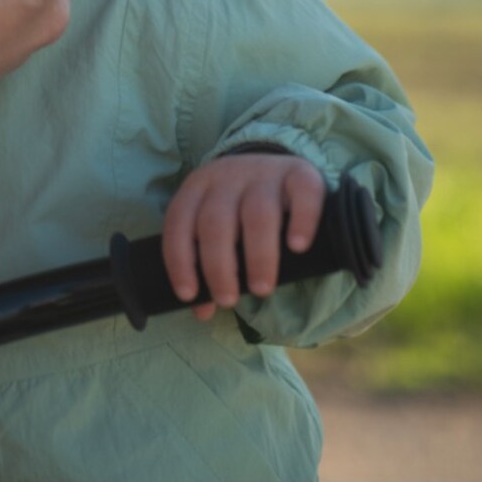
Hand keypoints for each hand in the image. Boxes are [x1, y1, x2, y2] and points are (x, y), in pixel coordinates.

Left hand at [162, 151, 326, 317]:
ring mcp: (265, 172)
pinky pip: (302, 193)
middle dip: (219, 266)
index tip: (189, 295)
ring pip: (258, 212)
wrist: (279, 170)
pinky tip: (297, 247)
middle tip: (228, 300)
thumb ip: (207, 266)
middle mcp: (228, 175)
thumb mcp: (218, 229)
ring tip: (261, 289)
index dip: (180, 260)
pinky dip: (301, 221)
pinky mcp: (300, 172)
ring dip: (257, 256)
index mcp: (198, 187)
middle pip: (216, 222)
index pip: (179, 222)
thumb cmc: (240, 210)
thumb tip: (203, 311)